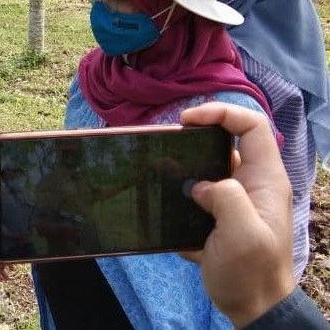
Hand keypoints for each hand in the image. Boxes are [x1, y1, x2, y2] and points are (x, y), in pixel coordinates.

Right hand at [179, 103, 293, 327]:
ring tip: (156, 171)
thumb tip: (198, 184)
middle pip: (225, 140)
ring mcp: (234, 200)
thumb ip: (225, 198)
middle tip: (166, 144)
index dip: (221, 112)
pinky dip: (176, 192)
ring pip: (206, 166)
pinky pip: (195, 192)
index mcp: (265, 179)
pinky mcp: (217, 216)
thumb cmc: (253, 272)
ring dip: (181, 165)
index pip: (251, 126)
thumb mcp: (243, 233)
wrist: (253, 308)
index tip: (187, 122)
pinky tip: (161, 203)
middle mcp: (251, 183)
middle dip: (194, 137)